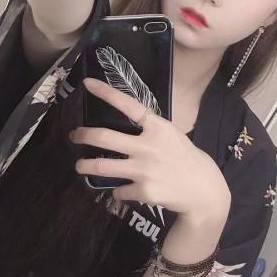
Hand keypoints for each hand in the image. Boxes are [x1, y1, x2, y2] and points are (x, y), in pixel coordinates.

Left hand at [70, 78, 230, 219]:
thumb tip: (122, 126)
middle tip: (74, 136)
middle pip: (104, 137)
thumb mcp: (171, 135)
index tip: (87, 84)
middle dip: (83, 135)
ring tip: (80, 166)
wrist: (203, 191)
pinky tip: (124, 189)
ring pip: (101, 167)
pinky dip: (118, 191)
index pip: (128, 105)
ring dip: (85, 166)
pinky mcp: (143, 191)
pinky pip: (119, 190)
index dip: (106, 93)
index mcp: (158, 127)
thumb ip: (149, 130)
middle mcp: (148, 146)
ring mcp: (144, 170)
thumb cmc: (185, 158)